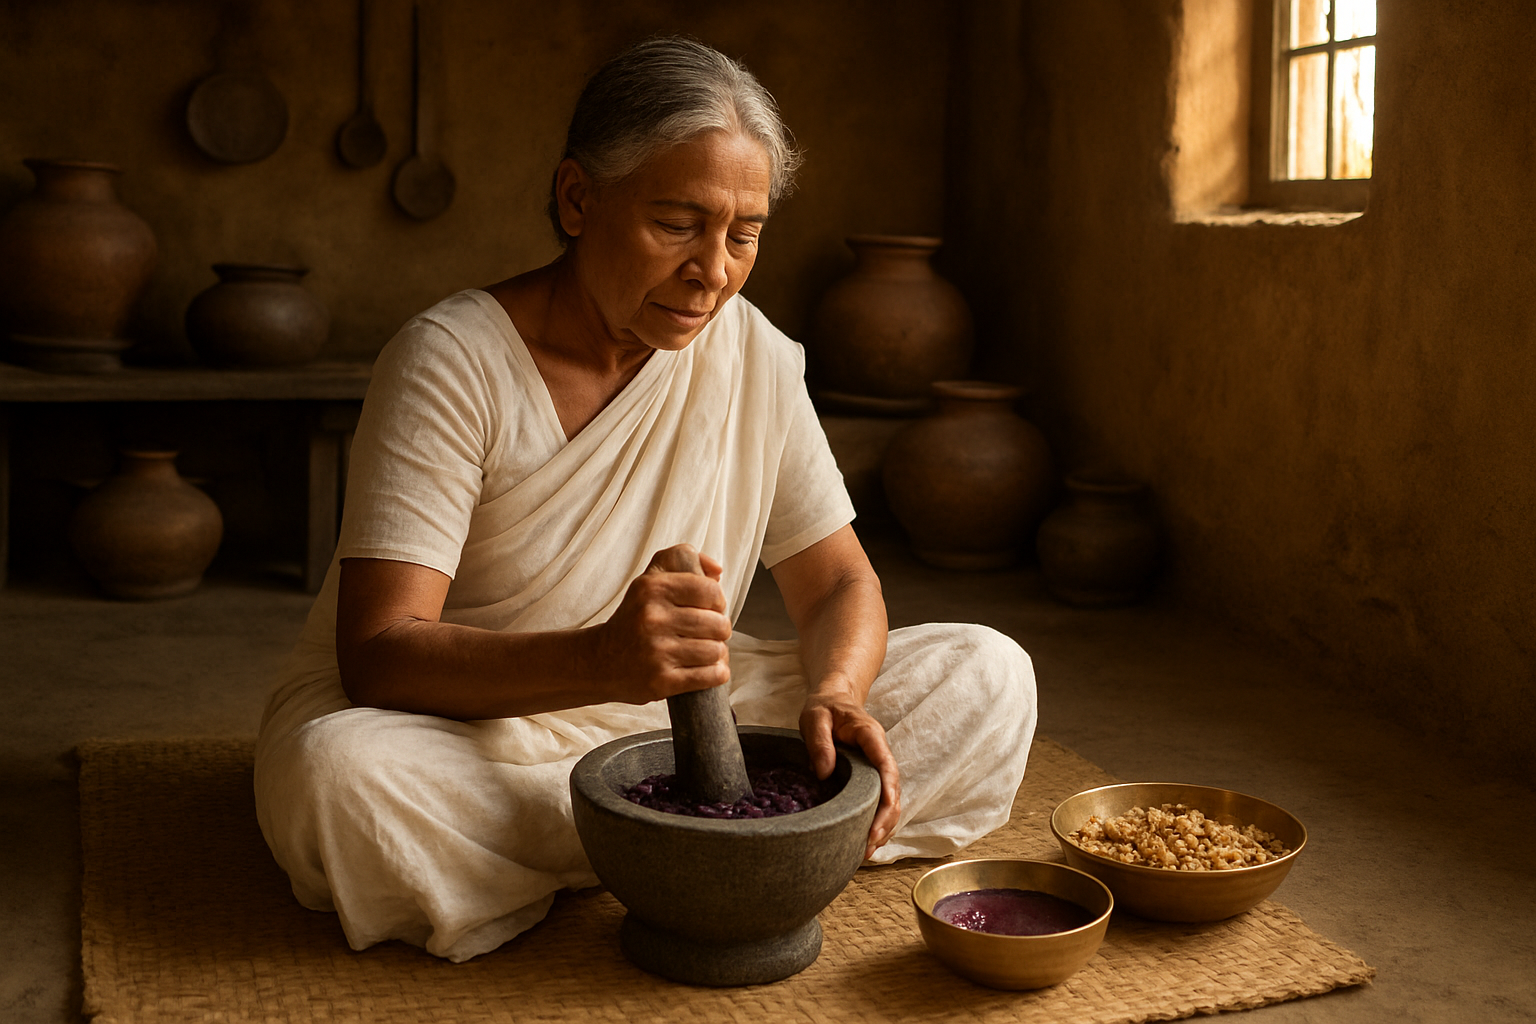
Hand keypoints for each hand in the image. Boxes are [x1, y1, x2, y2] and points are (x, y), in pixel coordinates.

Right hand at [593, 544, 731, 704]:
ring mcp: (657, 652)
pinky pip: (711, 675)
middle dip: (719, 630)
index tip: (708, 609)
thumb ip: (680, 559)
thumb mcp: (649, 579)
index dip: (717, 601)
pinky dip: (716, 673)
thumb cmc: (634, 618)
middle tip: (705, 633)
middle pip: (718, 624)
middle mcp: (653, 618)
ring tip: (701, 651)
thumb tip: (717, 570)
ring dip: (716, 653)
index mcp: (652, 588)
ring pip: (717, 651)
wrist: (600, 661)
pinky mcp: (662, 681)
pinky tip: (704, 668)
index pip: (711, 592)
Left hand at [800, 688, 900, 859]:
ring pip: (891, 801)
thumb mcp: (814, 717)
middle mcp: (880, 754)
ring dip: (884, 826)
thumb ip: (819, 741)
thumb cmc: (824, 708)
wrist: (833, 699)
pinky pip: (881, 802)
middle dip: (885, 820)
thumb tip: (825, 773)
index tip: (881, 816)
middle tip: (869, 844)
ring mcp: (878, 767)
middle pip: (893, 790)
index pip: (885, 766)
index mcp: (870, 736)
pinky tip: (866, 842)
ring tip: (867, 852)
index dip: (887, 792)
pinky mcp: (871, 778)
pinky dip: (878, 822)